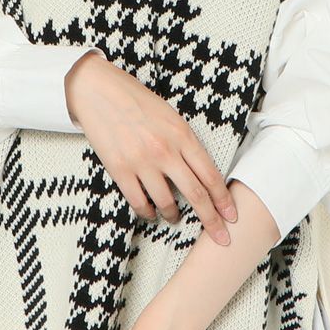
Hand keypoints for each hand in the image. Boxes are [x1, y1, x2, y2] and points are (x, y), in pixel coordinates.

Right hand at [64, 51, 236, 245]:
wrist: (98, 91)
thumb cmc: (136, 101)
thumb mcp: (170, 116)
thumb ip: (186, 143)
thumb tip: (199, 170)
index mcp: (182, 135)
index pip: (210, 175)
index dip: (223, 200)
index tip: (231, 217)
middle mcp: (165, 151)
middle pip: (195, 195)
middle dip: (211, 220)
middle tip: (221, 238)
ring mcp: (142, 162)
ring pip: (166, 203)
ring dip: (173, 215)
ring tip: (173, 216)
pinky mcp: (119, 170)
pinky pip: (139, 202)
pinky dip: (147, 212)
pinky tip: (150, 212)